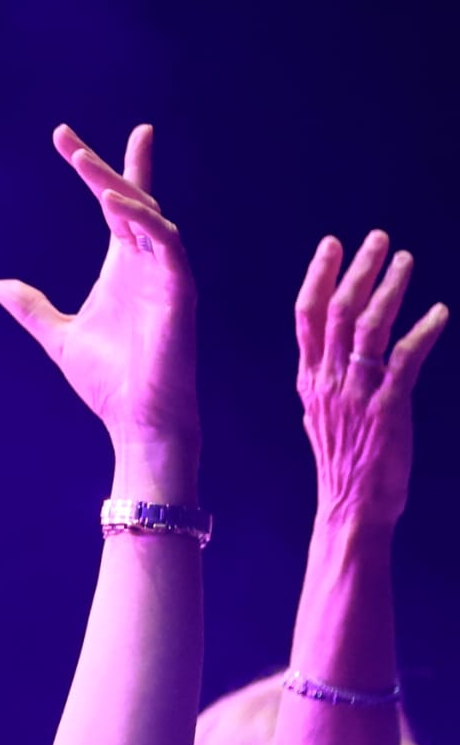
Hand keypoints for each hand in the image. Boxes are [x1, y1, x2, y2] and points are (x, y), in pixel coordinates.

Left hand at [0, 124, 197, 447]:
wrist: (137, 421)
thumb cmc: (109, 382)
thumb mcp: (57, 336)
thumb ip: (32, 308)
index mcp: (121, 266)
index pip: (115, 204)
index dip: (99, 168)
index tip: (68, 139)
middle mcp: (146, 262)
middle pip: (129, 198)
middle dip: (103, 166)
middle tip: (68, 141)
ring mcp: (166, 273)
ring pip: (147, 215)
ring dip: (118, 188)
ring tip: (83, 166)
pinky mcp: (180, 290)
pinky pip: (167, 245)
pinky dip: (144, 222)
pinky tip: (115, 206)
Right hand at [294, 231, 447, 526]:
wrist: (352, 505)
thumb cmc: (343, 462)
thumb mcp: (322, 414)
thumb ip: (325, 380)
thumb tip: (329, 354)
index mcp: (310, 378)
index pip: (306, 316)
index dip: (319, 276)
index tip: (332, 245)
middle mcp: (327, 380)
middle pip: (336, 311)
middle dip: (357, 270)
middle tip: (377, 239)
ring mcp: (356, 393)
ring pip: (366, 327)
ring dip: (388, 289)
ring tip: (405, 261)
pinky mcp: (387, 407)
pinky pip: (404, 360)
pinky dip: (422, 332)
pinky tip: (438, 312)